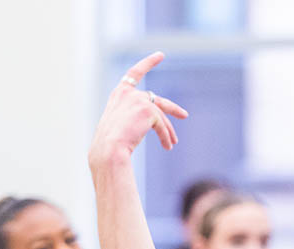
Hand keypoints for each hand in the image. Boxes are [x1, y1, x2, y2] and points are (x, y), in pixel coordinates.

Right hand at [88, 52, 188, 166]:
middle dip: (172, 109)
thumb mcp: (120, 123)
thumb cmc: (111, 142)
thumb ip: (134, 116)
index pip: (134, 73)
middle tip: (184, 115)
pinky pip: (161, 126)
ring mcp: (139, 100)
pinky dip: (165, 137)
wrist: (109, 148)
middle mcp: (129, 93)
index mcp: (119, 94)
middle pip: (157, 100)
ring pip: (161, 116)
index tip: (160, 55)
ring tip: (173, 143)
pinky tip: (168, 146)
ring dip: (168, 131)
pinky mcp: (149, 111)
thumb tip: (155, 122)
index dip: (148, 63)